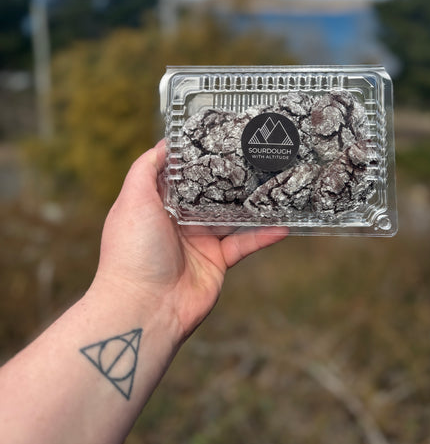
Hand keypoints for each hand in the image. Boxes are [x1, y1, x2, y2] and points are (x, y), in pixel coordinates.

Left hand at [93, 140, 287, 344]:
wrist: (145, 308)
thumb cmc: (133, 250)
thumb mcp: (133, 200)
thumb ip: (145, 169)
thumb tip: (165, 144)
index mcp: (157, 204)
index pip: (181, 174)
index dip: (198, 157)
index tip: (221, 135)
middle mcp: (178, 221)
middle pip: (209, 192)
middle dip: (229, 176)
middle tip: (256, 154)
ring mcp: (199, 241)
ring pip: (231, 216)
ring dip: (252, 203)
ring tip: (276, 183)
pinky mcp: (217, 262)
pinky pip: (244, 244)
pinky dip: (263, 236)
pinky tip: (283, 225)